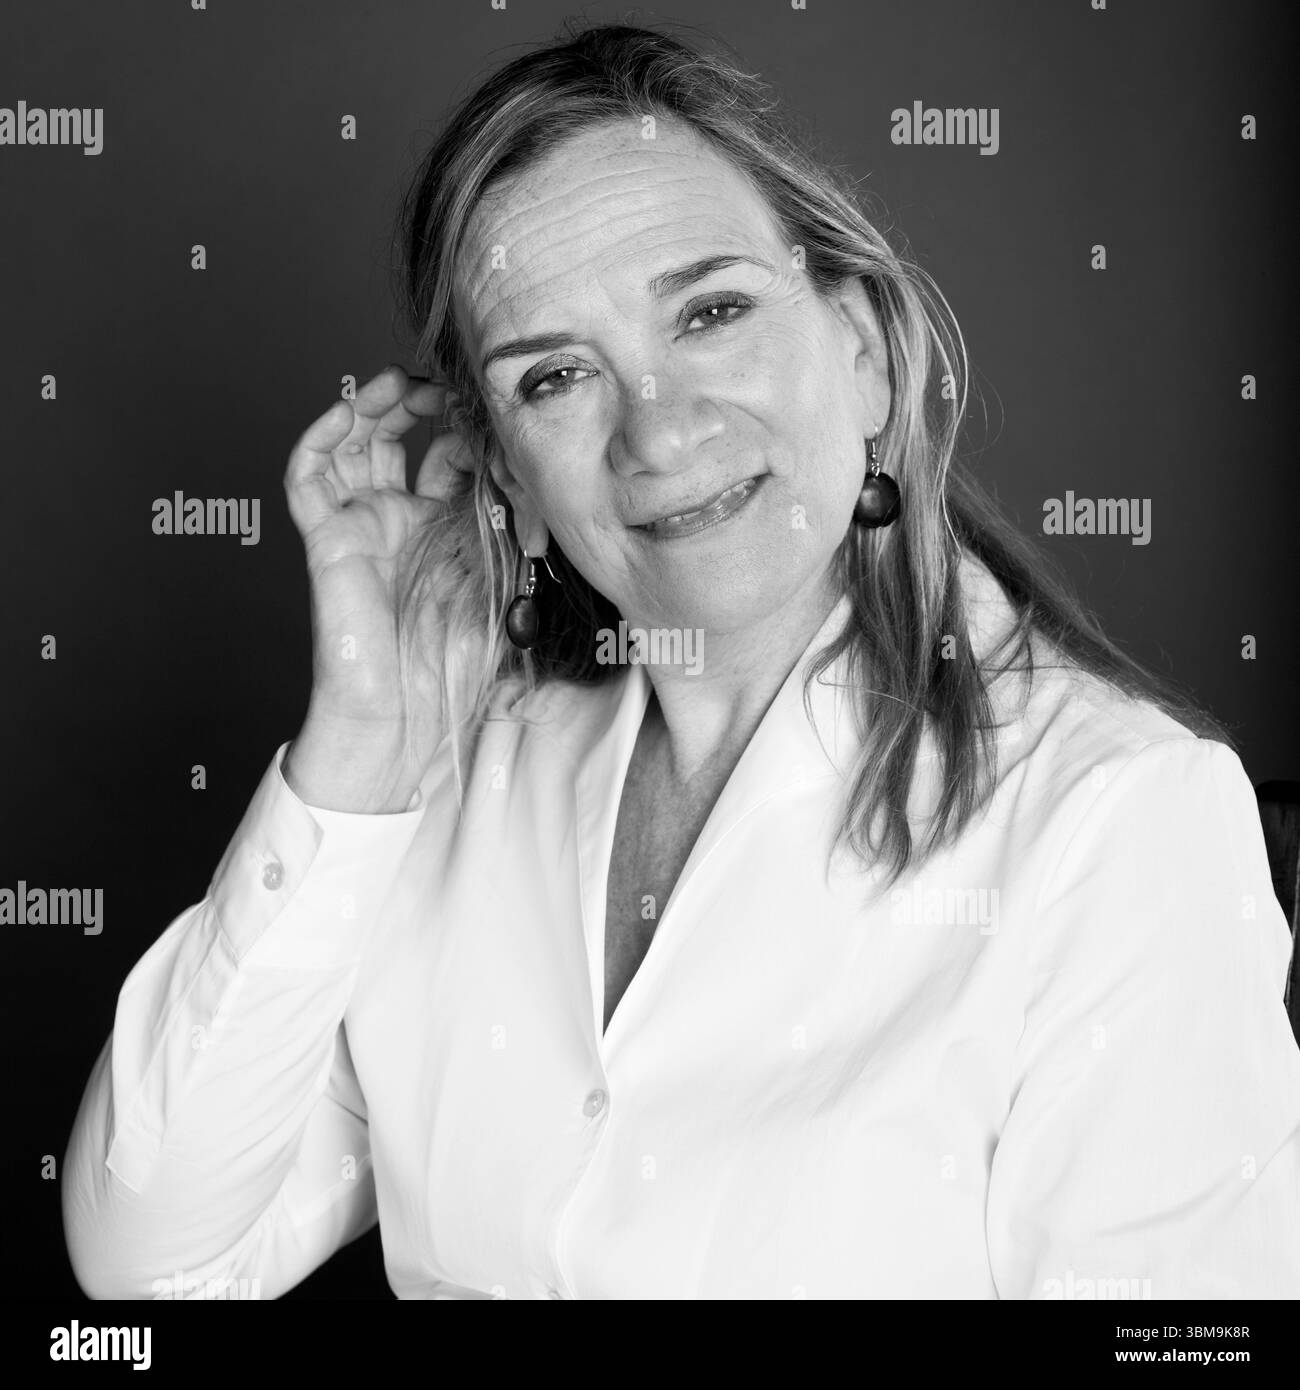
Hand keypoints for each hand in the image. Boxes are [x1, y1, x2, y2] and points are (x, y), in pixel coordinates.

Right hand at [281, 365, 478, 810]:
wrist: (406, 712)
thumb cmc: (452, 663)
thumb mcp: (502, 576)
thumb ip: (511, 522)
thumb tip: (525, 467)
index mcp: (444, 528)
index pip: (452, 454)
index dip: (470, 427)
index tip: (494, 410)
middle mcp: (401, 518)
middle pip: (401, 438)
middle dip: (421, 403)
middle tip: (445, 387)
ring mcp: (362, 523)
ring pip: (353, 444)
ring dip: (372, 406)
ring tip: (399, 383)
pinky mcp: (327, 536)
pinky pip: (308, 475)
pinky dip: (320, 438)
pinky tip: (348, 412)